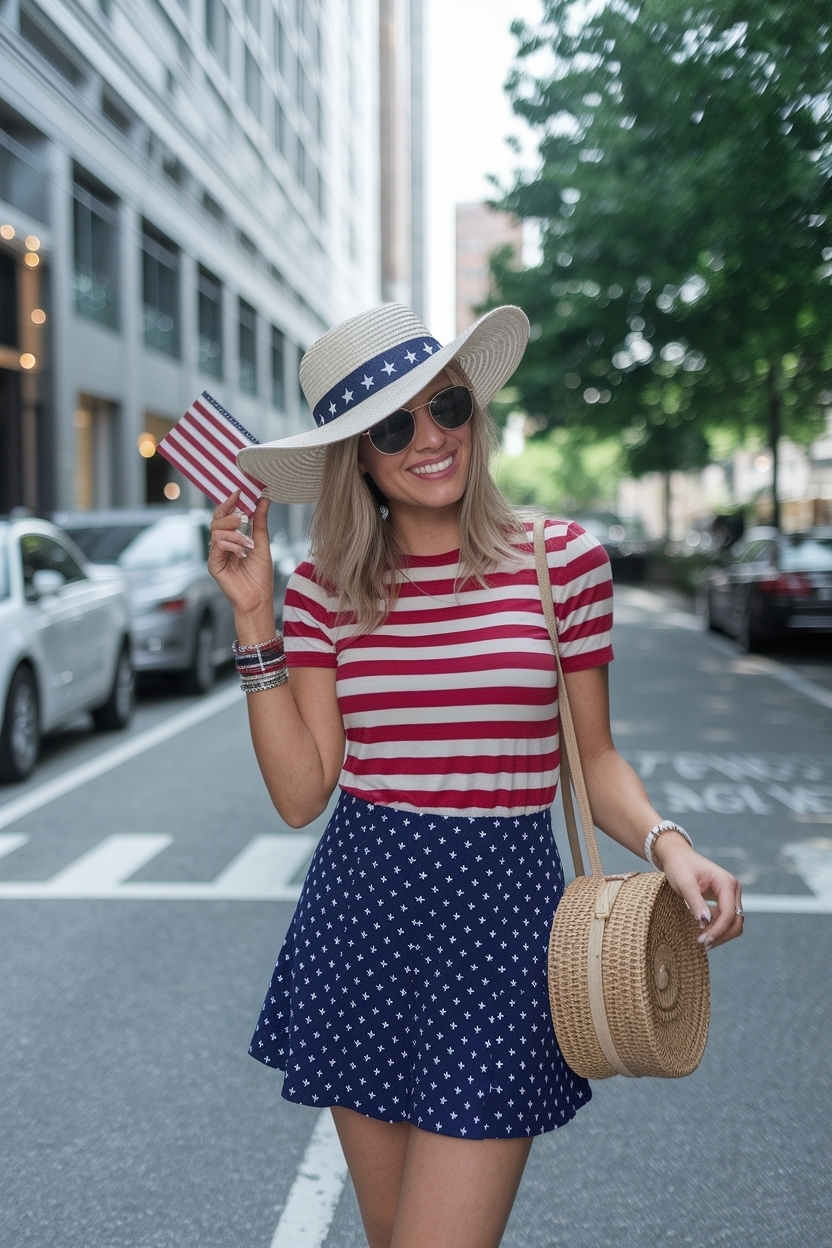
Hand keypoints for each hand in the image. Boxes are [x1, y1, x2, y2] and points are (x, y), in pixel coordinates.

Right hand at [208, 492, 274, 624]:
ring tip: (249, 543)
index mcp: (231, 539)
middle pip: (216, 520)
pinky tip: (242, 553)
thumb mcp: (262, 543)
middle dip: (230, 515)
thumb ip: (260, 521)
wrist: (258, 598)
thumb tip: (263, 499)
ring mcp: (216, 555)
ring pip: (216, 531)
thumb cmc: (260, 575)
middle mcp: (221, 545)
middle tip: (244, 517)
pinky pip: (217, 546)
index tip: (239, 492)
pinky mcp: (213, 565)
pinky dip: (231, 545)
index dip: (229, 503)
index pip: (225, 516)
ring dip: (235, 534)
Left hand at [654, 833, 743, 949]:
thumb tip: (705, 922)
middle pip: (736, 921)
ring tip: (701, 941)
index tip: (702, 942)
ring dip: (720, 934)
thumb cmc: (679, 866)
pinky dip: (716, 929)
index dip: (717, 930)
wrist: (677, 856)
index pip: (729, 914)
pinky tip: (702, 933)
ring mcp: (731, 895)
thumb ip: (695, 902)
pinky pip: (726, 920)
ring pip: (733, 923)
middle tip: (701, 945)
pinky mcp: (725, 901)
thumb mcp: (684, 883)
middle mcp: (733, 889)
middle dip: (720, 935)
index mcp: (726, 883)